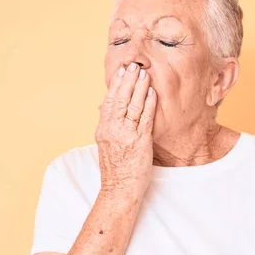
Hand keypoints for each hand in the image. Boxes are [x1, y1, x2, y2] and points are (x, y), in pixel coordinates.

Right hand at [95, 63, 156, 197]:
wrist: (119, 189)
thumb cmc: (115, 169)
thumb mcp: (105, 144)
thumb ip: (107, 125)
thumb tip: (105, 108)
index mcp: (103, 129)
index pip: (109, 101)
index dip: (116, 85)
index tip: (121, 71)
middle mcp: (112, 130)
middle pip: (120, 99)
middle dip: (128, 81)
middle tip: (134, 65)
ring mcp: (126, 136)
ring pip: (132, 106)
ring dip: (139, 88)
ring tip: (144, 74)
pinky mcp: (140, 142)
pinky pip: (145, 119)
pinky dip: (148, 104)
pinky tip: (152, 93)